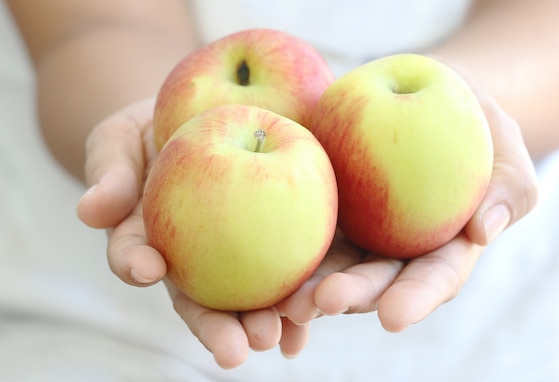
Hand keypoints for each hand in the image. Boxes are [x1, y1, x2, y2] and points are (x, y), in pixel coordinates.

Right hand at [76, 98, 305, 368]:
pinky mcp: (279, 234)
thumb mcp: (122, 138)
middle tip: (234, 351)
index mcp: (151, 237)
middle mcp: (195, 255)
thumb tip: (89, 211)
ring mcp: (238, 249)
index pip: (137, 255)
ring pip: (251, 292)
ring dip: (265, 319)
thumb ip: (110, 171)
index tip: (146, 267)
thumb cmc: (155, 126)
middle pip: (203, 296)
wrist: (208, 109)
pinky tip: (314, 312)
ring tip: (277, 338)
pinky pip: (291, 265)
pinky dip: (301, 291)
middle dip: (218, 326)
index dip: (136, 263)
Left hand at [277, 79, 539, 331]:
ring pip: (333, 266)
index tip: (394, 316)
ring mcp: (357, 232)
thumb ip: (510, 187)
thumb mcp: (506, 146)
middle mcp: (396, 251)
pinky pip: (302, 229)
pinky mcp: (325, 208)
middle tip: (326, 303)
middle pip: (375, 281)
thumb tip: (483, 231)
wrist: (425, 96)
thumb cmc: (474, 124)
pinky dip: (285, 250)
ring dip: (309, 287)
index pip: (434, 277)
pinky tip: (264, 265)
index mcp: (443, 248)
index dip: (415, 298)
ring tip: (285, 299)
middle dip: (352, 296)